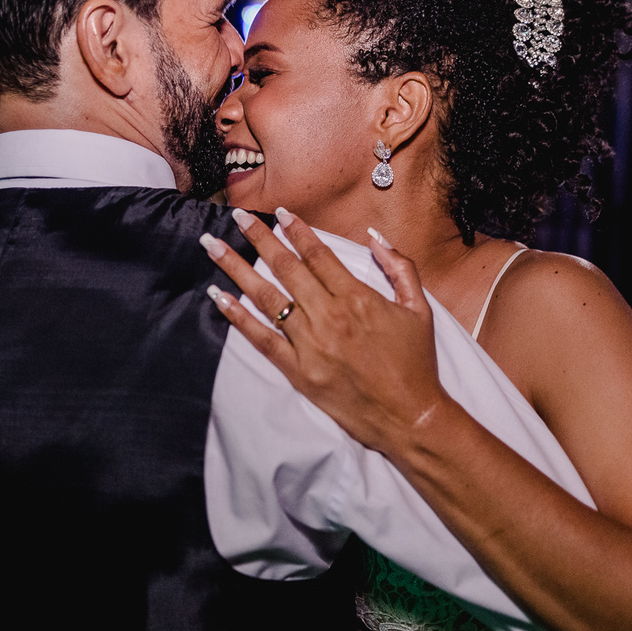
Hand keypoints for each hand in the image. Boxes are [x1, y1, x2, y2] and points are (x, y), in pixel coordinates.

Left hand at [202, 208, 449, 451]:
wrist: (409, 417)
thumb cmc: (416, 364)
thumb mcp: (419, 308)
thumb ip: (400, 267)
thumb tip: (375, 237)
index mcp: (357, 298)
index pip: (318, 255)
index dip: (297, 230)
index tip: (278, 212)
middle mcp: (329, 316)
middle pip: (286, 268)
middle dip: (259, 238)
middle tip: (238, 216)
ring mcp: (311, 344)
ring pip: (266, 297)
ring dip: (237, 268)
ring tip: (212, 246)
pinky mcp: (299, 371)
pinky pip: (262, 339)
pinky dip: (238, 317)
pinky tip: (219, 297)